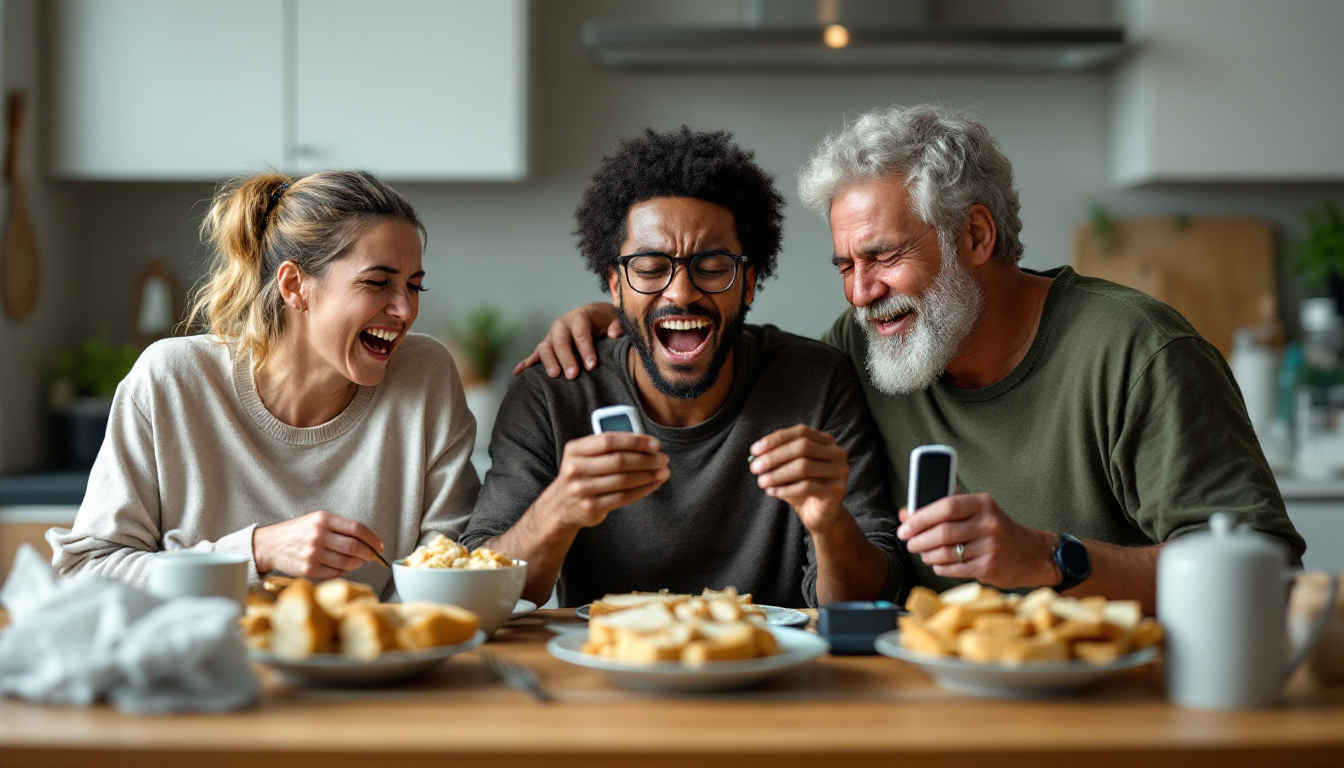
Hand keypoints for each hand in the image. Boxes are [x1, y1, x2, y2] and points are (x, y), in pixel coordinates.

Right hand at [252, 510, 383, 578]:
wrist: (271, 545)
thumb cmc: (299, 532)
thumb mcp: (318, 520)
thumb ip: (341, 528)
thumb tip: (369, 542)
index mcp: (323, 519)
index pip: (357, 529)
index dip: (372, 539)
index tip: (379, 545)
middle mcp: (318, 535)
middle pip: (355, 547)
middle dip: (369, 553)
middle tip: (372, 556)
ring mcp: (313, 554)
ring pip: (347, 562)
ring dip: (358, 563)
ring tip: (358, 561)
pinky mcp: (308, 570)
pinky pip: (335, 572)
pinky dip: (344, 570)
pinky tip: (342, 566)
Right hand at [514, 302, 622, 378]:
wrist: (593, 316)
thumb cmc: (605, 322)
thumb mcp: (614, 320)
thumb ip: (617, 326)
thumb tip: (614, 334)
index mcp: (580, 317)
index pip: (581, 333)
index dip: (586, 350)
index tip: (592, 366)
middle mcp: (562, 325)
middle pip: (561, 341)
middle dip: (566, 358)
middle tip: (573, 375)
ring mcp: (552, 336)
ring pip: (545, 347)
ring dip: (548, 362)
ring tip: (554, 376)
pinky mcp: (546, 345)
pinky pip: (534, 355)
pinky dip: (526, 363)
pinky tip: (518, 373)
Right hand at [537, 432, 668, 528]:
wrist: (560, 506)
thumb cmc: (581, 474)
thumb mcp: (584, 455)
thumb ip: (608, 447)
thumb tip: (647, 444)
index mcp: (575, 449)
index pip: (609, 440)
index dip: (635, 441)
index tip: (655, 444)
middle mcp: (575, 469)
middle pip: (619, 461)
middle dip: (646, 459)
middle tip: (663, 458)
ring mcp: (582, 489)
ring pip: (623, 480)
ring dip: (648, 475)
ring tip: (663, 471)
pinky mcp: (591, 507)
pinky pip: (623, 497)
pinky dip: (642, 490)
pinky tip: (654, 484)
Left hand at [749, 425, 849, 532]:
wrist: (821, 515)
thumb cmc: (803, 488)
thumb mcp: (788, 470)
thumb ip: (777, 460)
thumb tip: (756, 457)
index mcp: (825, 441)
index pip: (800, 432)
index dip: (776, 439)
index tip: (754, 450)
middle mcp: (836, 452)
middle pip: (803, 446)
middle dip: (775, 456)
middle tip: (755, 468)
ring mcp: (840, 470)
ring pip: (804, 466)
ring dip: (778, 474)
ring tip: (762, 482)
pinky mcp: (837, 490)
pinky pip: (807, 487)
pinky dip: (786, 489)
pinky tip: (772, 493)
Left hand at [897, 494, 1057, 587]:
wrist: (1031, 554)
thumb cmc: (996, 530)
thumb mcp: (976, 512)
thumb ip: (942, 510)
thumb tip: (906, 514)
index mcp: (982, 503)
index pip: (945, 506)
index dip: (920, 517)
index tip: (905, 526)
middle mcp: (988, 523)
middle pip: (943, 532)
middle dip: (919, 539)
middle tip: (909, 543)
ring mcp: (990, 546)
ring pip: (946, 552)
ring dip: (927, 555)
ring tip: (923, 554)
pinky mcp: (989, 567)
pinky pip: (955, 568)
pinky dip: (940, 567)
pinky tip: (938, 564)